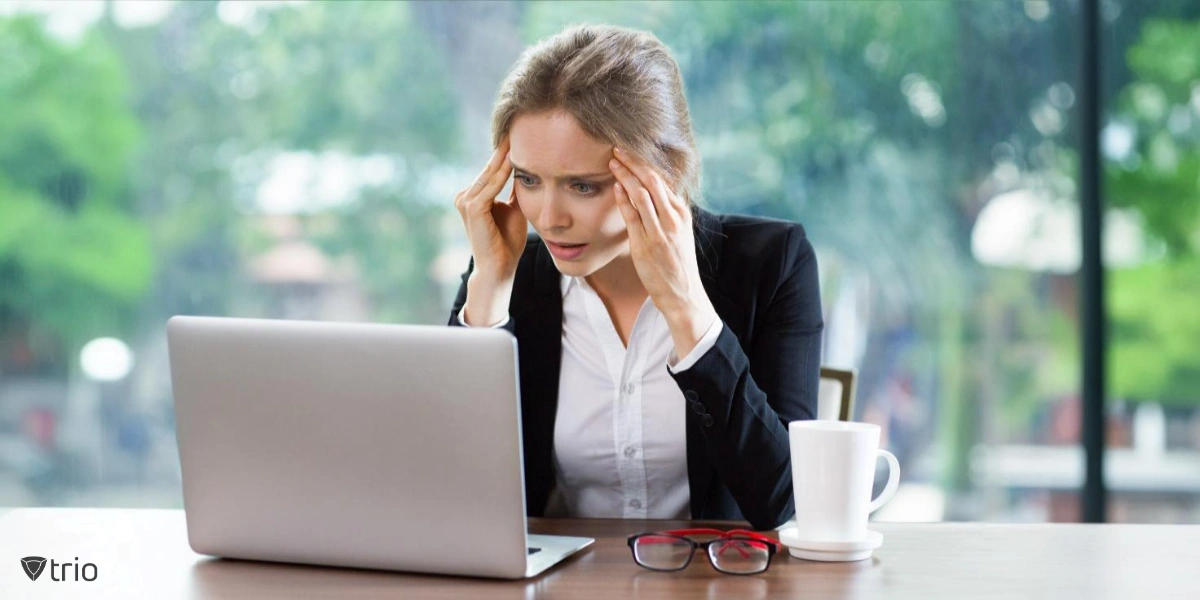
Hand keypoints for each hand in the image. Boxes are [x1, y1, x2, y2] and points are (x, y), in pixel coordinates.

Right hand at [453, 137, 527, 285]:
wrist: (500, 268)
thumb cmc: (507, 242)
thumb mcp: (514, 209)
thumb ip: (515, 190)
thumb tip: (526, 170)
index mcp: (472, 196)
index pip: (491, 170)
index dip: (505, 153)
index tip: (520, 135)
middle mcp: (465, 197)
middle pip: (489, 168)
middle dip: (504, 149)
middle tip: (518, 126)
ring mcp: (465, 202)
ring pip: (490, 175)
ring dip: (505, 157)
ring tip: (518, 137)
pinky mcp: (472, 209)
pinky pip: (491, 186)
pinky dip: (503, 173)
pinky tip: (515, 160)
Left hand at [609, 148, 717, 357]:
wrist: (683, 294)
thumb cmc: (677, 264)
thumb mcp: (678, 234)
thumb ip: (666, 215)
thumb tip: (650, 197)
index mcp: (681, 213)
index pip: (662, 179)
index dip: (644, 163)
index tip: (630, 151)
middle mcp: (673, 218)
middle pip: (652, 180)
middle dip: (634, 161)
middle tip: (617, 147)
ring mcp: (660, 231)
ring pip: (642, 194)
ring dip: (626, 175)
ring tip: (613, 162)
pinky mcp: (647, 244)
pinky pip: (633, 215)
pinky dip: (623, 198)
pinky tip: (615, 186)